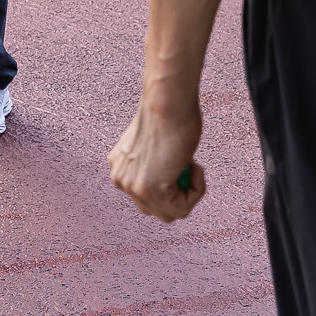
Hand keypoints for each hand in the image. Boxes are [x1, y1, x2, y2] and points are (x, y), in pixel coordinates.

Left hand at [108, 94, 205, 221]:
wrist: (167, 101)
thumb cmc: (168, 113)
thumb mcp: (154, 147)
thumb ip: (154, 166)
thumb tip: (167, 179)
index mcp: (118, 167)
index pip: (147, 197)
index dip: (172, 183)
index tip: (181, 161)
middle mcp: (121, 179)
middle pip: (157, 210)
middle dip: (179, 192)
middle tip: (188, 166)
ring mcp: (134, 187)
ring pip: (172, 214)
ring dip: (190, 193)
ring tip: (192, 165)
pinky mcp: (151, 190)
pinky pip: (183, 209)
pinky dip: (197, 190)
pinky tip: (194, 166)